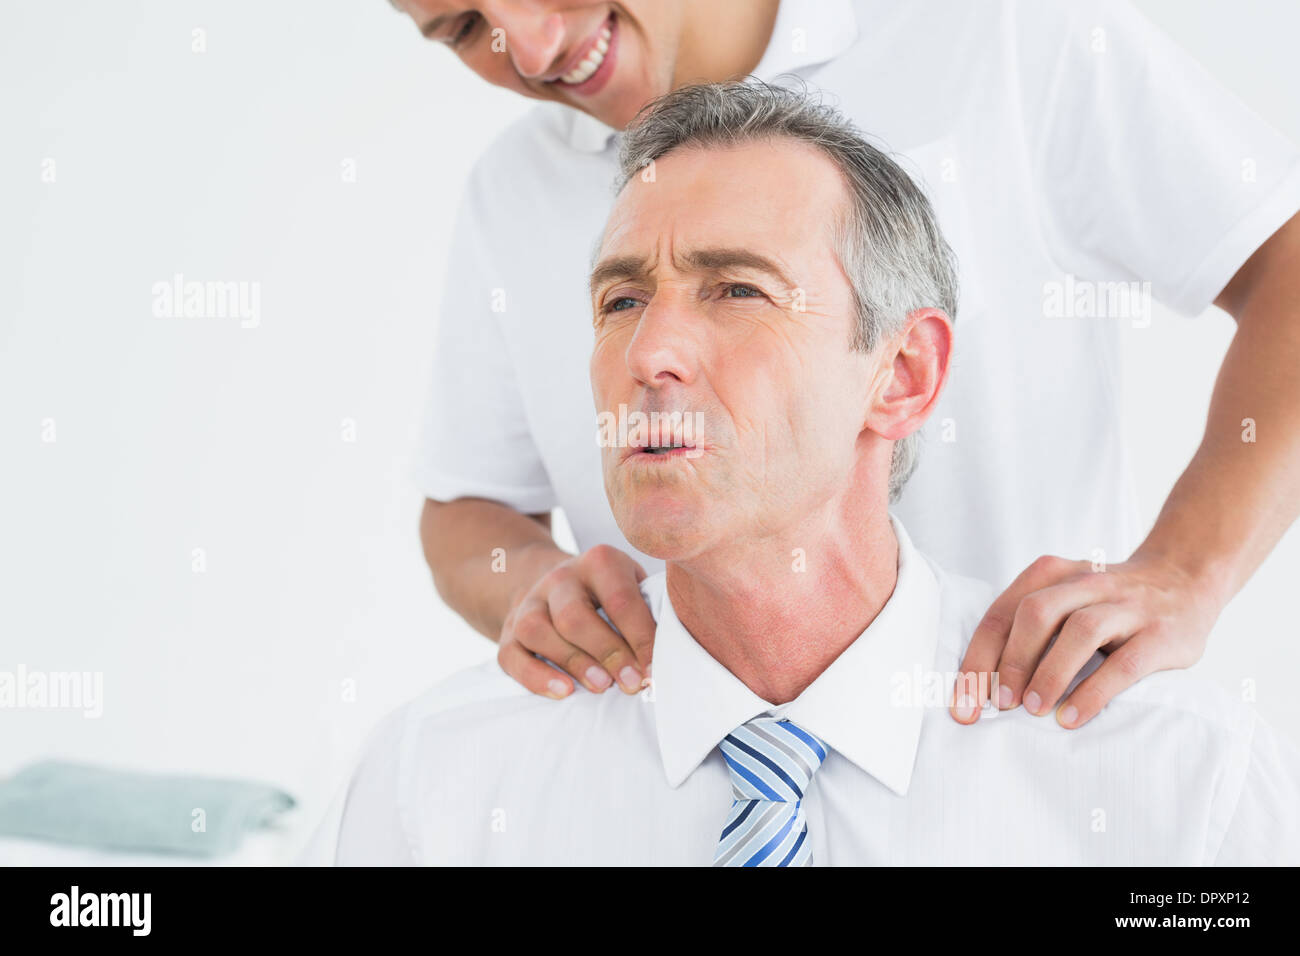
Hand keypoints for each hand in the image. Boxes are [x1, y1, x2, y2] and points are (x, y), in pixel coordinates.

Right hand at [498, 544, 656, 699]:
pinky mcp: (510, 631)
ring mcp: (530, 602)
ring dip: (573, 663)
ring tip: (602, 688)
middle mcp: (560, 578)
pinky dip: (535, 677)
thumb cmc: (610, 594)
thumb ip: (650, 608)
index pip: (620, 600)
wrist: (554, 581)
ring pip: (537, 631)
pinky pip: (513, 655)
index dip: (639, 638)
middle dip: (607, 653)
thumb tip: (673, 652)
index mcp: (599, 562)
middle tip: (632, 684)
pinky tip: (563, 692)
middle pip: (575, 615)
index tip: (654, 670)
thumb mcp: (633, 585)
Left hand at [948, 552, 1222, 727]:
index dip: (977, 660)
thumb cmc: (1106, 602)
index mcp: (1051, 575)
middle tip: (999, 706)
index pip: (1001, 614)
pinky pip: (1124, 663)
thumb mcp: (1064, 598)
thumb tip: (981, 687)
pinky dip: (1094, 692)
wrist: (1184, 577)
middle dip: (1010, 662)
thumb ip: (1027, 627)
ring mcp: (1126, 605)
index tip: (963, 705)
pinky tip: (1071, 718)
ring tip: (1032, 710)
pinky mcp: (1161, 633)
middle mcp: (1085, 583)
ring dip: (1049, 673)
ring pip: (1079, 631)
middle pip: (1034, 613)